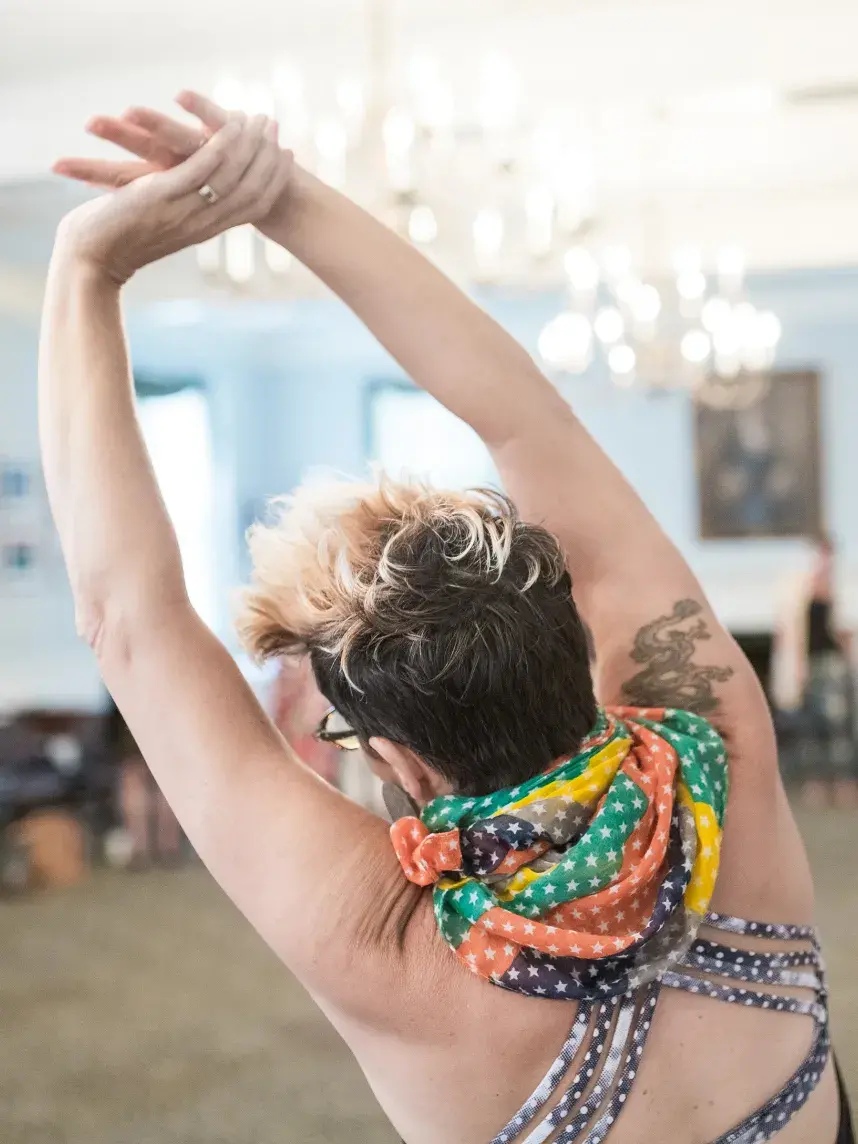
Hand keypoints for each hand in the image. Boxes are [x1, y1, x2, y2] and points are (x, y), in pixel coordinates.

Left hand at [53, 113, 293, 283]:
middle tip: (276, 130)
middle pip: (252, 191)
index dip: (274, 182)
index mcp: (204, 230)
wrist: (91, 261)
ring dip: (250, 145)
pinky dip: (222, 144)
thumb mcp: (157, 226)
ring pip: (234, 177)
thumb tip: (179, 206)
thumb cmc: (115, 244)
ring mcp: (186, 209)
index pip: (254, 206)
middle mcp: (203, 222)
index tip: (286, 157)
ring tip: (259, 119)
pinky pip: (205, 168)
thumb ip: (174, 213)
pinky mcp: (166, 195)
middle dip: (270, 159)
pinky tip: (230, 124)